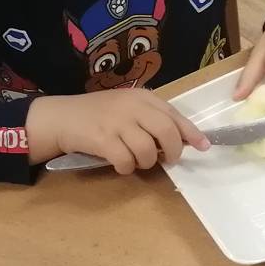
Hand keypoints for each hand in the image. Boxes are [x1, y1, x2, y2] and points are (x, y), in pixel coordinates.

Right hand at [25, 89, 208, 171]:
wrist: (61, 117)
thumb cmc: (97, 115)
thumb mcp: (127, 108)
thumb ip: (150, 119)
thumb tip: (180, 140)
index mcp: (142, 97)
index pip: (174, 115)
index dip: (191, 132)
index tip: (204, 146)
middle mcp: (132, 106)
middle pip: (166, 131)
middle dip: (173, 151)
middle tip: (170, 160)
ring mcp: (116, 122)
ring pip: (147, 149)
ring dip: (147, 162)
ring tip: (138, 161)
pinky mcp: (102, 139)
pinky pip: (126, 160)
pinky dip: (127, 168)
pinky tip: (121, 164)